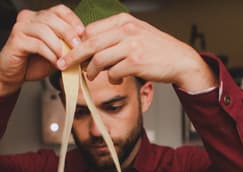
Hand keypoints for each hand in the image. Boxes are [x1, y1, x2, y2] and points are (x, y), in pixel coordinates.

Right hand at [0, 5, 84, 95]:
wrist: (13, 75)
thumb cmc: (32, 63)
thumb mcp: (55, 51)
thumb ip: (65, 44)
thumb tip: (84, 44)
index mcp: (39, 17)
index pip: (59, 10)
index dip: (72, 20)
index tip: (82, 33)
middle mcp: (28, 18)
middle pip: (52, 18)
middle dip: (68, 33)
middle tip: (78, 47)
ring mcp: (20, 27)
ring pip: (45, 30)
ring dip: (58, 45)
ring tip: (65, 58)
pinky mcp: (16, 40)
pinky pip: (37, 44)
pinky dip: (49, 54)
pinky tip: (55, 62)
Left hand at [57, 13, 216, 92]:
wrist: (180, 60)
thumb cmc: (156, 49)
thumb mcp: (135, 33)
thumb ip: (114, 36)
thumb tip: (88, 46)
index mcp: (123, 21)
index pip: (91, 30)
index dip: (77, 42)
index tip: (68, 52)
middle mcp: (126, 30)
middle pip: (90, 43)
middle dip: (73, 56)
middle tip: (63, 65)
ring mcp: (131, 45)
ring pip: (99, 59)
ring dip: (92, 71)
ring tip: (92, 76)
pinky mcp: (136, 62)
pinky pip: (113, 72)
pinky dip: (112, 78)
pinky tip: (117, 79)